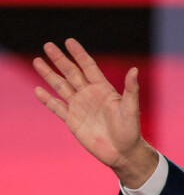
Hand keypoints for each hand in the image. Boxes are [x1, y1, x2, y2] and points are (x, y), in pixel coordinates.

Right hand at [33, 39, 157, 188]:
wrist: (123, 153)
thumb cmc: (130, 131)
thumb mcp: (131, 109)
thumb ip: (131, 90)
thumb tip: (134, 69)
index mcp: (103, 89)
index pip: (88, 67)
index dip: (79, 54)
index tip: (69, 41)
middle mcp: (89, 95)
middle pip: (71, 73)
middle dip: (60, 59)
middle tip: (48, 45)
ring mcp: (80, 107)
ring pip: (61, 86)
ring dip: (49, 74)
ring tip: (38, 61)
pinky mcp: (72, 120)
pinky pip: (57, 107)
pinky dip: (47, 99)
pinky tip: (38, 90)